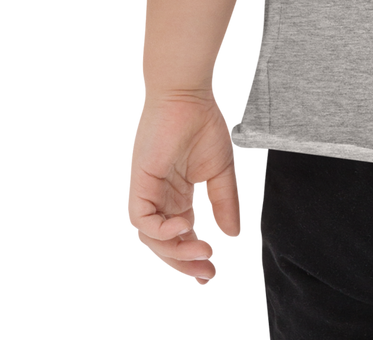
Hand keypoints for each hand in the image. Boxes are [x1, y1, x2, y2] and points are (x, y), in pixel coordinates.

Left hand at [126, 94, 243, 286]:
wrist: (188, 96)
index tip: (211, 275)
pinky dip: (162, 230)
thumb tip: (234, 237)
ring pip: (151, 240)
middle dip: (185, 264)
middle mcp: (161, 200)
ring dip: (177, 252)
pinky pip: (142, 220)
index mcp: (179, 198)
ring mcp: (147, 194)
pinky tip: (186, 225)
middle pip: (165, 246)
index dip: (193, 259)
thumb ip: (226, 204)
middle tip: (208, 273)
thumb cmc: (203, 124)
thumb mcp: (222, 172)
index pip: (182, 238)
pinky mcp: (139, 184)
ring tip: (204, 251)